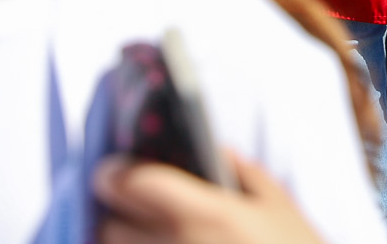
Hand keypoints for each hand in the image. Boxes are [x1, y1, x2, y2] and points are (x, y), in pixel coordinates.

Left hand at [94, 153, 324, 243]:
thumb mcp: (278, 205)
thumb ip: (242, 172)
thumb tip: (215, 151)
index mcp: (204, 215)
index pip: (132, 184)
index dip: (115, 174)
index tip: (114, 172)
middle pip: (108, 228)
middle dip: (113, 215)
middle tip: (127, 208)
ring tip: (141, 233)